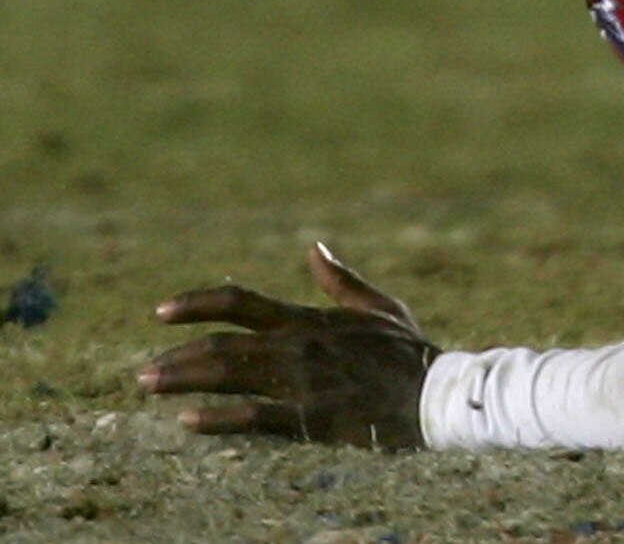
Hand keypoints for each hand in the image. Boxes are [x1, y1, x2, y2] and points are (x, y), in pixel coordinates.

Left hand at [141, 243, 437, 449]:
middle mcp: (299, 346)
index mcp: (310, 319)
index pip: (242, 302)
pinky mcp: (311, 416)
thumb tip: (314, 248)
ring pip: (230, 375)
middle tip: (143, 373)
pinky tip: (188, 421)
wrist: (434, 394)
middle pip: (224, 345)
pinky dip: (218, 418)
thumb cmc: (407, 352)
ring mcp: (303, 381)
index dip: (198, 304)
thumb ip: (340, 280)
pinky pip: (256, 416)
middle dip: (177, 356)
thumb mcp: (378, 306)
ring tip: (149, 386)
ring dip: (184, 379)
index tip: (161, 312)